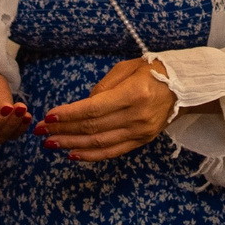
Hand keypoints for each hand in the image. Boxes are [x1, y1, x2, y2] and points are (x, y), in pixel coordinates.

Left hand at [37, 58, 173, 161]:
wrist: (183, 87)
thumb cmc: (152, 72)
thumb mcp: (126, 68)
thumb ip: (103, 87)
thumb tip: (83, 105)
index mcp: (133, 94)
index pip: (93, 109)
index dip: (69, 115)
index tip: (49, 116)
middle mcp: (137, 117)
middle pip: (93, 127)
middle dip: (63, 130)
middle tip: (41, 131)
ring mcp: (140, 132)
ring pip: (99, 143)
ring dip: (71, 144)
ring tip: (50, 143)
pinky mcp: (141, 141)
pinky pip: (112, 152)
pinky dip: (91, 155)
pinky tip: (72, 154)